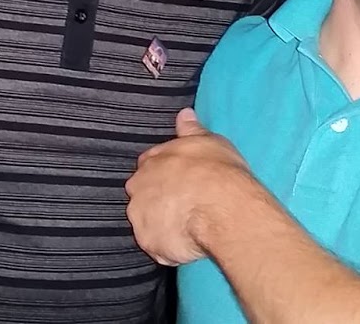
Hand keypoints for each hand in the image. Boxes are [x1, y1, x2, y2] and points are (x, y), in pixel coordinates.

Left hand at [125, 108, 259, 265]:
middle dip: (158, 199)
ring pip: (147, 223)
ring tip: (188, 227)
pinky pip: (158, 247)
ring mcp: (141, 218)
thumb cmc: (216, 170)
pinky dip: (169, 247)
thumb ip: (190, 129)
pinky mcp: (150, 244)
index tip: (180, 180)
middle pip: (143, 195)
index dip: (165, 174)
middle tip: (185, 205)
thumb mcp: (207, 141)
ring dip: (162, 224)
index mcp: (150, 161)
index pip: (149, 166)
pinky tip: (188, 244)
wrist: (220, 207)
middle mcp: (138, 188)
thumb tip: (183, 113)